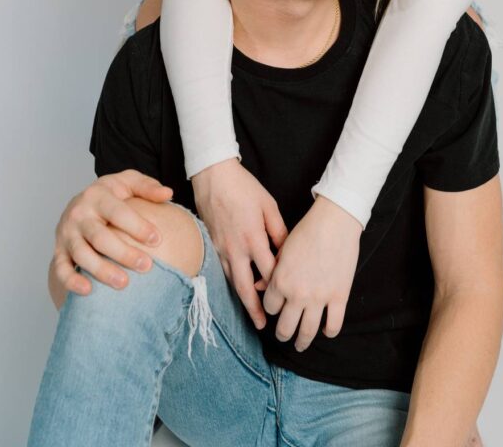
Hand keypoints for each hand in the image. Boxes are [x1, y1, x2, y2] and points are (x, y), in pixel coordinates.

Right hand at [51, 170, 173, 297]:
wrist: (80, 202)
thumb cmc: (110, 194)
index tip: (157, 240)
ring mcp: (67, 233)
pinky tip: (88, 290)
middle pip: (100, 237)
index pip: (118, 212)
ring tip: (124, 283)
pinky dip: (72, 281)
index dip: (137, 226)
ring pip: (82, 255)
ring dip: (102, 270)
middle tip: (146, 266)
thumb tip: (168, 193)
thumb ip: (147, 186)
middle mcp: (79, 214)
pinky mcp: (59, 250)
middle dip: (123, 253)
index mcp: (97, 195)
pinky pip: (61, 268)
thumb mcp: (128, 182)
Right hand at [191, 159, 287, 329]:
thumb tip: (289, 251)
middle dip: (256, 308)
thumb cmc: (243, 188)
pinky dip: (231, 284)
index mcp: (253, 238)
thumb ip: (279, 230)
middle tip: (263, 326)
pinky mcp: (212, 245)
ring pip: (233, 282)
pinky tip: (238, 291)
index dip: (279, 286)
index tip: (290, 298)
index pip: (269, 272)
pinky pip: (223, 270)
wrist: (213, 176)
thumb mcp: (268, 205)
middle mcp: (236, 249)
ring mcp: (221, 249)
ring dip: (243, 300)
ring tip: (252, 316)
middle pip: (247, 287)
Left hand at [262, 195, 361, 351]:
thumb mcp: (283, 249)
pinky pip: (333, 325)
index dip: (271, 309)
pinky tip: (326, 331)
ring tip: (301, 344)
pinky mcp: (339, 297)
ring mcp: (319, 298)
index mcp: (280, 281)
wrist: (335, 222)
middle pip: (285, 327)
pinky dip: (329, 332)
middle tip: (284, 336)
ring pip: (308, 332)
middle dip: (282, 334)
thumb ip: (271, 272)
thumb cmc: (307, 230)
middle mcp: (297, 294)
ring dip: (302, 342)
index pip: (269, 307)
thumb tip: (259, 288)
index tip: (275, 310)